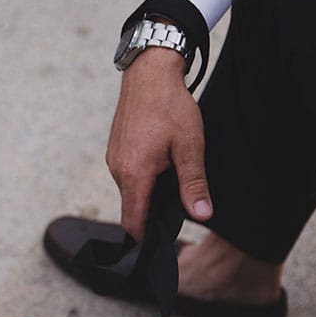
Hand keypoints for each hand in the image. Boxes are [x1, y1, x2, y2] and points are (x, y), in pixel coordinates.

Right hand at [107, 48, 210, 240]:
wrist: (150, 72)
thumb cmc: (171, 106)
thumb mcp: (190, 146)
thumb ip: (193, 184)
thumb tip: (201, 215)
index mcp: (135, 175)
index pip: (133, 222)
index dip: (146, 238)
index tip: (162, 244)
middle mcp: (118, 170)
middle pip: (133, 208)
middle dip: (153, 213)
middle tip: (181, 205)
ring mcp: (114, 159)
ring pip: (131, 190)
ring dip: (150, 192)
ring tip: (175, 177)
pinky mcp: (115, 149)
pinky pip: (128, 174)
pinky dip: (144, 177)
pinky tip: (163, 161)